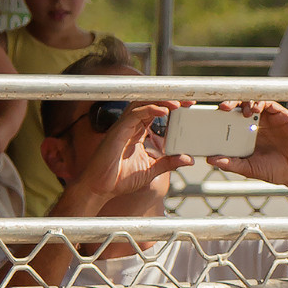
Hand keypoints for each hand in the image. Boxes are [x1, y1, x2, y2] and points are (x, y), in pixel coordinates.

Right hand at [72, 103, 189, 206]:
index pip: (155, 112)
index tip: (188, 106)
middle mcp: (130, 126)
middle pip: (150, 103)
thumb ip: (168, 162)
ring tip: (178, 103)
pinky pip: (135, 114)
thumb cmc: (119, 179)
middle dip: (169, 98)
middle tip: (188, 100)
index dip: (171, 106)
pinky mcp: (118, 131)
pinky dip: (150, 109)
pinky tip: (164, 111)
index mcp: (137, 132)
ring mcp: (123, 126)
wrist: (99, 188)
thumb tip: (188, 159)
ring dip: (161, 100)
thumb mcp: (151, 171)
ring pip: (142, 103)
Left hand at [208, 100, 287, 210]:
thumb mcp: (248, 168)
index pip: (230, 119)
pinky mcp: (281, 115)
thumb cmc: (273, 170)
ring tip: (239, 111)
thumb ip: (231, 163)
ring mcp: (268, 118)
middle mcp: (255, 124)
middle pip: (239, 107)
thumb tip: (210, 160)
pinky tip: (255, 110)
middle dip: (230, 104)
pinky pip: (269, 103)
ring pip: (252, 102)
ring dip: (244, 103)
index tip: (210, 116)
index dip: (220, 116)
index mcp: (245, 135)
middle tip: (222, 108)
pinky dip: (260, 103)